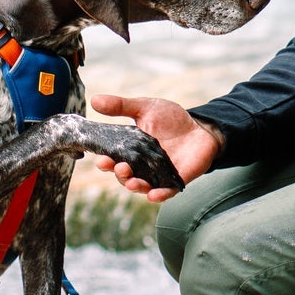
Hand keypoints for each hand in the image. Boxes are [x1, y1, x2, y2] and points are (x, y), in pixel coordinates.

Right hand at [87, 94, 222, 199]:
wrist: (201, 128)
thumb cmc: (171, 119)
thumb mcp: (145, 108)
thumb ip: (121, 106)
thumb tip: (94, 99)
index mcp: (130, 151)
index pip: (113, 159)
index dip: (105, 161)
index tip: (101, 159)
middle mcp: (141, 167)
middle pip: (125, 176)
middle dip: (119, 174)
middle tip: (119, 167)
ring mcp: (157, 176)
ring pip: (141, 186)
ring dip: (134, 186)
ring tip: (131, 181)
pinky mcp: (175, 182)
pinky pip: (165, 192)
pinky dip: (159, 195)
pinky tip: (153, 194)